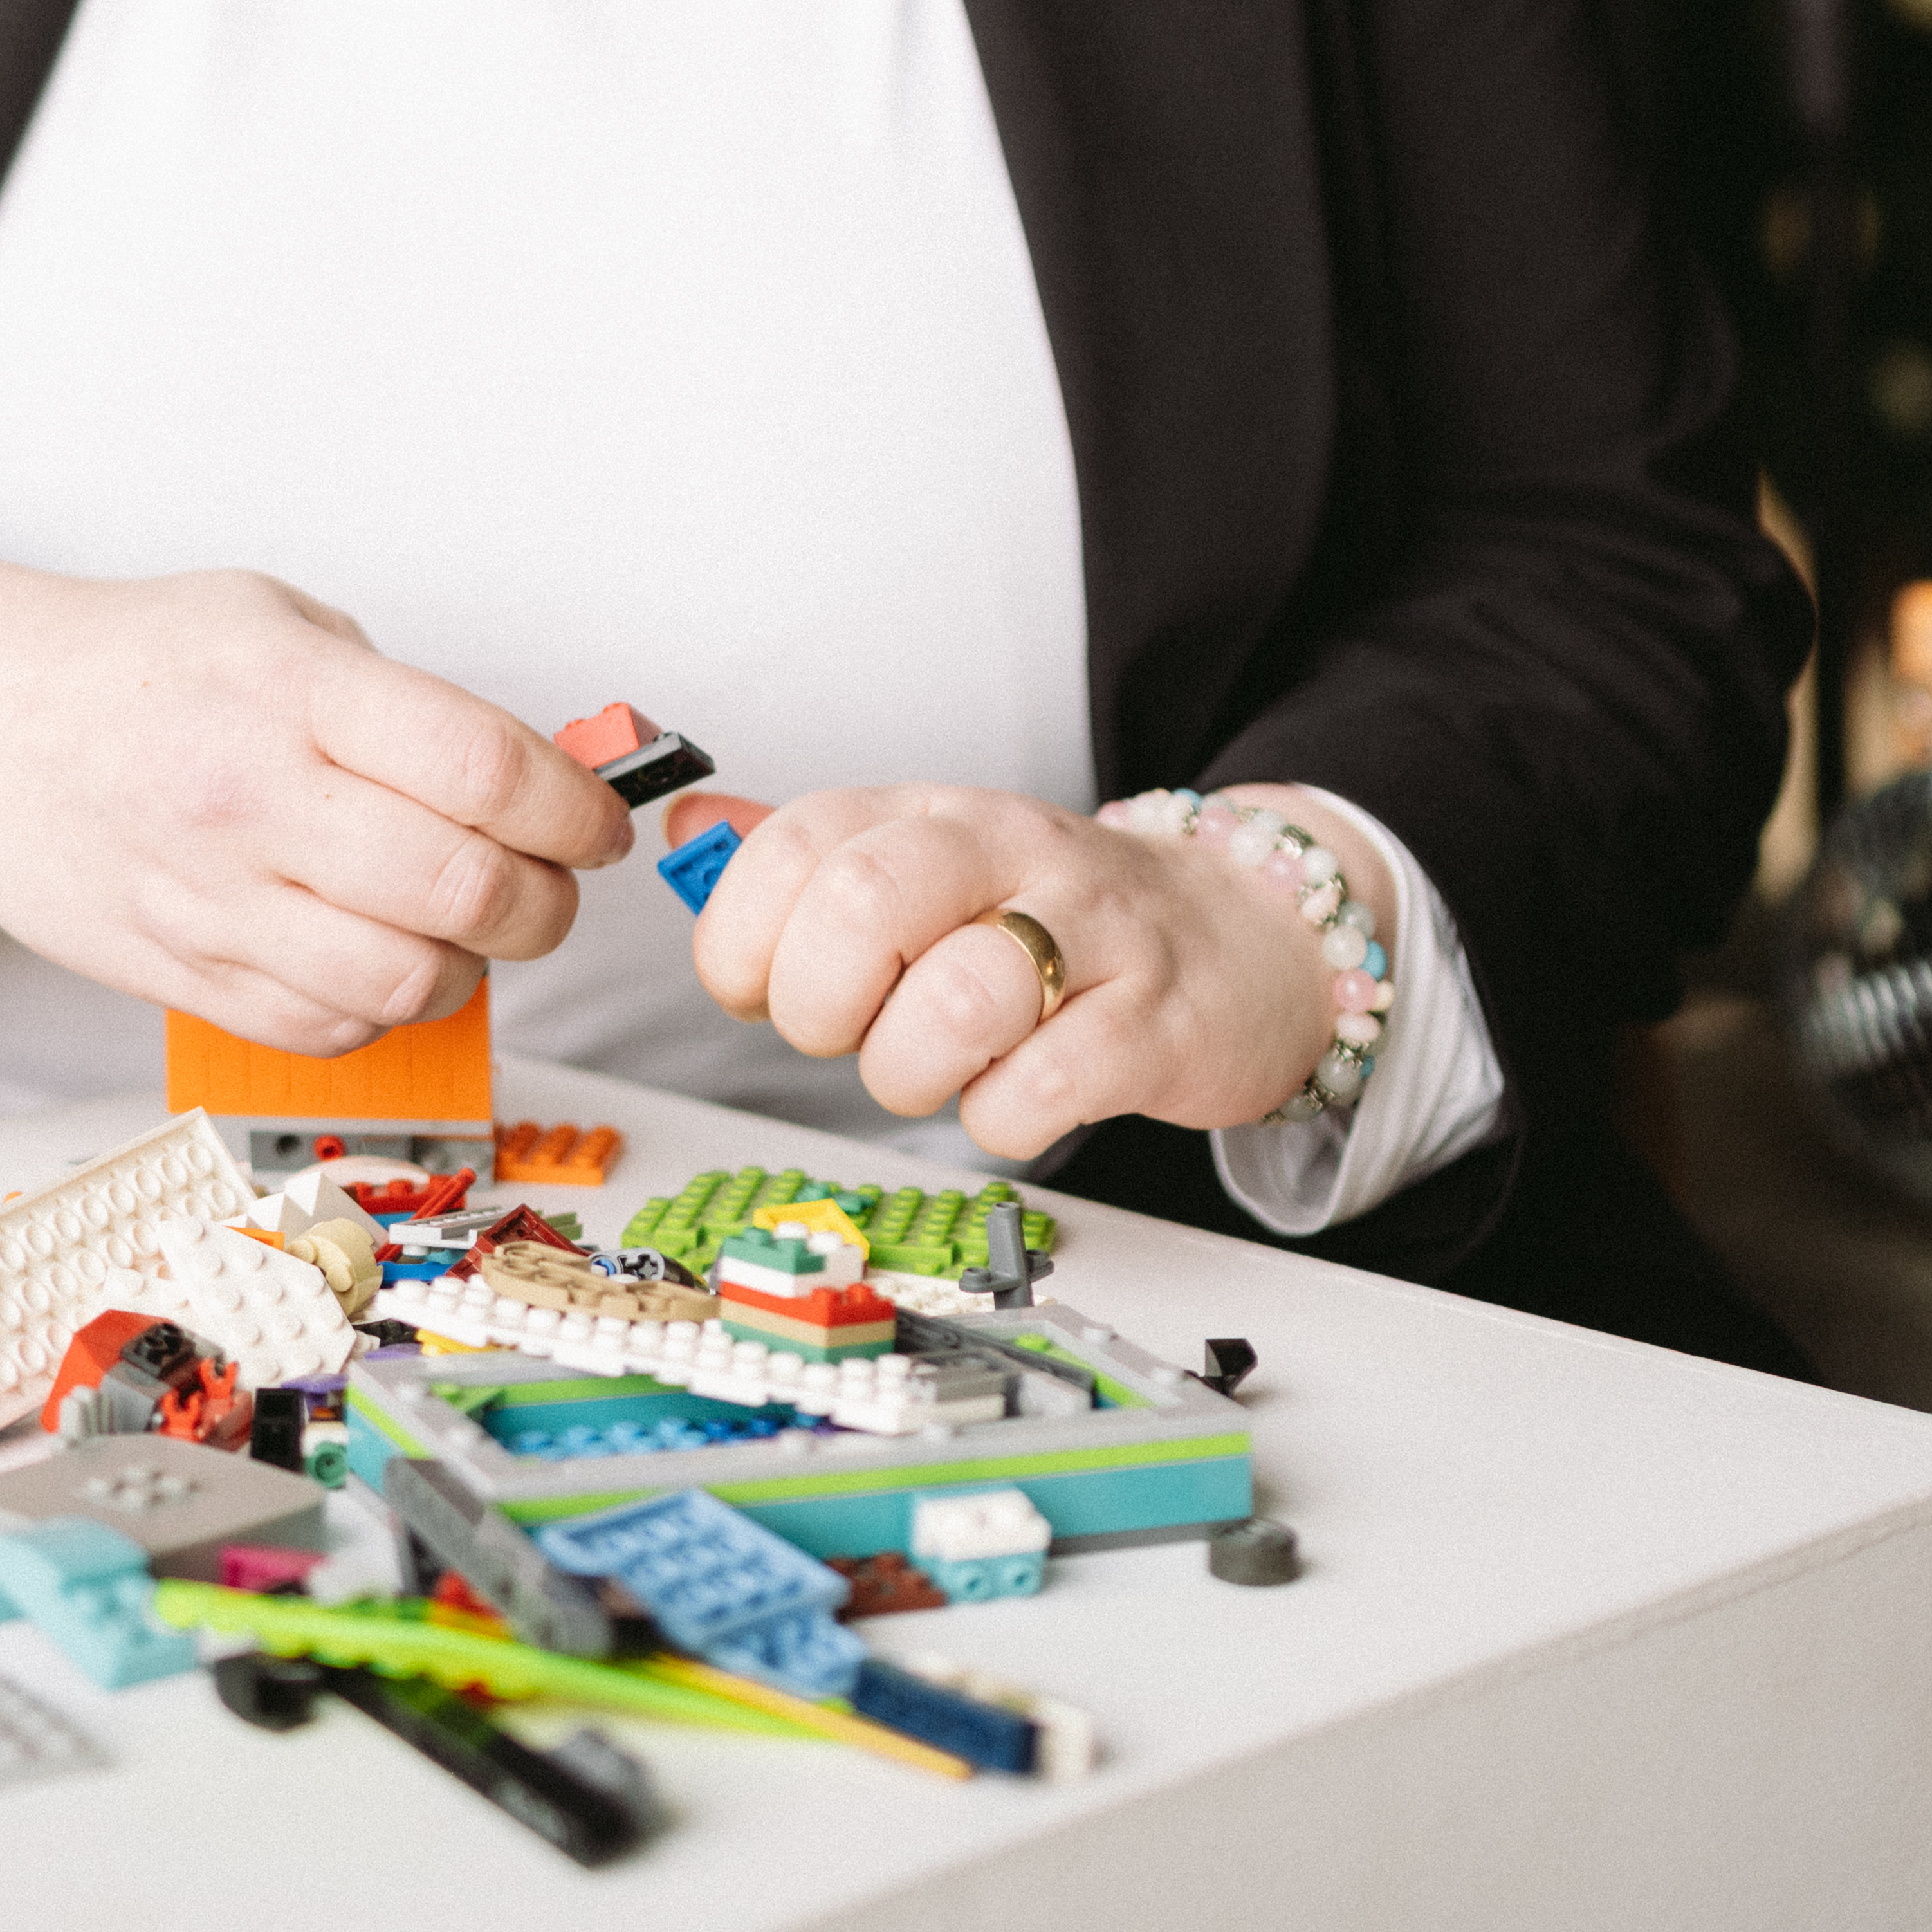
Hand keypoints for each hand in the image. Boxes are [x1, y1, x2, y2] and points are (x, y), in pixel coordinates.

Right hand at [0, 530, 628, 1048]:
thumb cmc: (135, 665)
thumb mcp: (277, 620)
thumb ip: (400, 700)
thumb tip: (536, 778)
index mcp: (288, 690)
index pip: (481, 768)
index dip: (575, 808)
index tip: (599, 821)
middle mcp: (249, 800)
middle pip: (461, 890)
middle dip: (545, 900)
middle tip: (552, 881)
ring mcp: (209, 900)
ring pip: (404, 983)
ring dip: (470, 963)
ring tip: (464, 921)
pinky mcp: (179, 976)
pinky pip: (325, 1029)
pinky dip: (382, 1007)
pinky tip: (379, 952)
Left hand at [689, 780, 1383, 1158]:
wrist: (1245, 936)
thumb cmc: (1058, 918)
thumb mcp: (932, 859)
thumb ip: (809, 853)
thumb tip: (686, 827)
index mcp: (935, 814)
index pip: (799, 839)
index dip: (743, 930)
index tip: (750, 986)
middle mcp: (1011, 855)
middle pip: (867, 901)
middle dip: (818, 999)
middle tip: (839, 1033)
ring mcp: (1093, 935)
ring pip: (958, 999)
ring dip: (910, 1069)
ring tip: (928, 1070)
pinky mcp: (1155, 1025)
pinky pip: (1049, 1084)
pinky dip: (1004, 1117)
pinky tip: (1011, 1096)